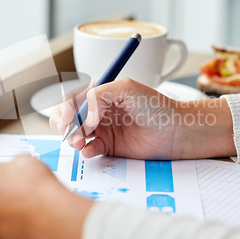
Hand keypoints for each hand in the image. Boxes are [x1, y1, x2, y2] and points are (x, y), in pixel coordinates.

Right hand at [50, 78, 235, 159]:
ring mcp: (103, 129)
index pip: (73, 98)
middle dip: (64, 124)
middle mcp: (99, 110)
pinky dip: (86, 150)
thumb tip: (85, 116)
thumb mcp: (126, 88)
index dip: (64, 108)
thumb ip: (99, 95)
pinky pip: (90, 149)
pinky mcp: (109, 147)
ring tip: (80, 142)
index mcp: (101, 93)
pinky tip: (91, 150)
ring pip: (76, 134)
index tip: (65, 118)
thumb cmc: (156, 106)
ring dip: (73, 138)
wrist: (175, 130)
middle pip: (69, 117)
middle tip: (68, 131)